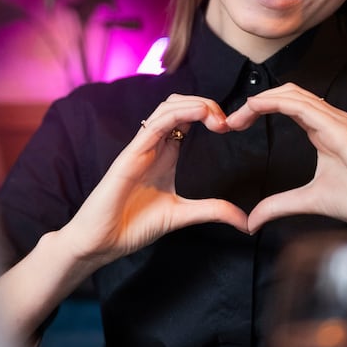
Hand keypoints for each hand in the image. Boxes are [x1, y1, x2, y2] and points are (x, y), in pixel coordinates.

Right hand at [59, 95, 249, 267]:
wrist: (101, 241)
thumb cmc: (132, 226)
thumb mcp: (182, 216)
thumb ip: (212, 211)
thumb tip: (246, 222)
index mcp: (164, 155)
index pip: (185, 119)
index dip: (208, 114)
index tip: (229, 128)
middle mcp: (153, 146)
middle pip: (177, 105)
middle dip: (205, 104)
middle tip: (226, 122)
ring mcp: (140, 148)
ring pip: (167, 108)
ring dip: (195, 104)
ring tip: (216, 117)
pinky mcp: (130, 156)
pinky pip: (153, 125)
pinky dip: (178, 114)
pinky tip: (200, 115)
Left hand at [225, 83, 346, 233]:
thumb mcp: (309, 201)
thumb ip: (279, 205)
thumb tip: (251, 221)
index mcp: (325, 130)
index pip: (286, 105)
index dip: (257, 109)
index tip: (233, 126)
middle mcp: (332, 120)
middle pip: (286, 94)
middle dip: (253, 103)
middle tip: (227, 123)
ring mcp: (338, 121)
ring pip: (292, 94)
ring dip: (259, 101)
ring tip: (235, 118)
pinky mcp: (342, 130)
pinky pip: (304, 107)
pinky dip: (276, 103)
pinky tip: (255, 109)